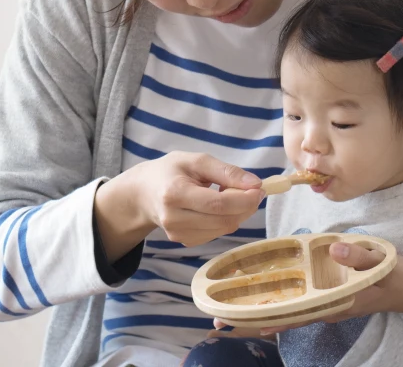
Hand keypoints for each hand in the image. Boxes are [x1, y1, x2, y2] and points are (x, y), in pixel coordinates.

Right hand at [94, 152, 266, 259]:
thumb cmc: (170, 172)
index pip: (217, 204)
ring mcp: (177, 234)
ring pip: (224, 229)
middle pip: (224, 220)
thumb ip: (226, 171)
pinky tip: (217, 208)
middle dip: (246, 206)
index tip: (259, 188)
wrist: (143, 193)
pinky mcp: (183, 241)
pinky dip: (225, 221)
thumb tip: (256, 184)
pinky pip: (216, 234)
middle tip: (252, 191)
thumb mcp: (195, 160)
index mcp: (174, 193)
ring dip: (237, 214)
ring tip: (229, 196)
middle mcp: (173, 218)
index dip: (244, 199)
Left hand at [210, 242, 402, 336]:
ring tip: (225, 318)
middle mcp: (325, 308)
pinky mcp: (325, 298)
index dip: (264, 318)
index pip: (293, 315)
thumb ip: (359, 256)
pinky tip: (257, 304)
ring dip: (257, 316)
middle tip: (216, 323)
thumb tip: (334, 249)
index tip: (237, 321)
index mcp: (334, 302)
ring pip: (285, 315)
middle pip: (282, 319)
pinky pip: (295, 306)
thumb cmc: (396, 276)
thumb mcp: (382, 264)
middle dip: (250, 322)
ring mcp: (324, 305)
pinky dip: (275, 306)